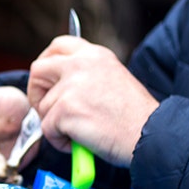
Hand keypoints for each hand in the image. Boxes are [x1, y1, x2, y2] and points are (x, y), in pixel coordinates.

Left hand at [28, 35, 158, 166]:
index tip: (46, 82)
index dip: (46, 63)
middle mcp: (80, 64)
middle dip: (37, 93)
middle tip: (49, 111)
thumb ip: (86, 75)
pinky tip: (80, 142)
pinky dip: (60, 141)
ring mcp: (71, 86)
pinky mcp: (65, 109)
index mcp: (94, 54)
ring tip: (80, 132)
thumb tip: (58, 85)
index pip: (57, 46)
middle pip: (38, 70)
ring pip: (43, 106)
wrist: (150, 135)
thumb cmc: (134, 117)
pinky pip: (47, 129)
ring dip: (55, 124)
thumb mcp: (112, 78)